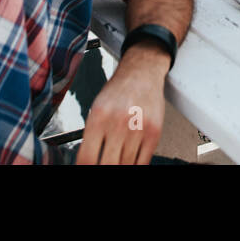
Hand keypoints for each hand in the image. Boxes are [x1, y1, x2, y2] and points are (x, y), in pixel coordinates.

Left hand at [77, 46, 168, 164]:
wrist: (142, 71)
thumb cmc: (119, 90)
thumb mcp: (97, 109)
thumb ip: (91, 136)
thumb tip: (87, 161)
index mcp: (99, 117)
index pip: (87, 158)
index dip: (85, 168)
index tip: (87, 168)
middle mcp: (118, 123)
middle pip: (108, 165)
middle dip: (104, 168)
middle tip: (104, 164)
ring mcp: (138, 128)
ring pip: (126, 165)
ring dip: (121, 166)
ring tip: (117, 160)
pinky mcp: (154, 132)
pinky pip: (143, 161)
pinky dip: (136, 165)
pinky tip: (130, 162)